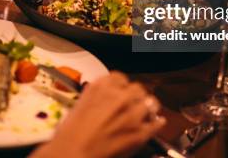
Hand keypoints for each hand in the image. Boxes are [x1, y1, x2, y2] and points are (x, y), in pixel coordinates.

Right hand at [32, 72, 165, 157]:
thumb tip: (106, 98)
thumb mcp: (80, 105)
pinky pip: (157, 123)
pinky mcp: (140, 133)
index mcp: (102, 87)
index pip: (120, 78)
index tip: (120, 93)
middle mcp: (119, 96)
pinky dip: (156, 124)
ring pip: (151, 103)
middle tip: (132, 106)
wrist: (73, 154)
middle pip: (138, 88)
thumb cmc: (70, 134)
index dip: (121, 87)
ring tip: (144, 115)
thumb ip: (97, 97)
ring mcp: (132, 114)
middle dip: (136, 97)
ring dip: (147, 109)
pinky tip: (154, 125)